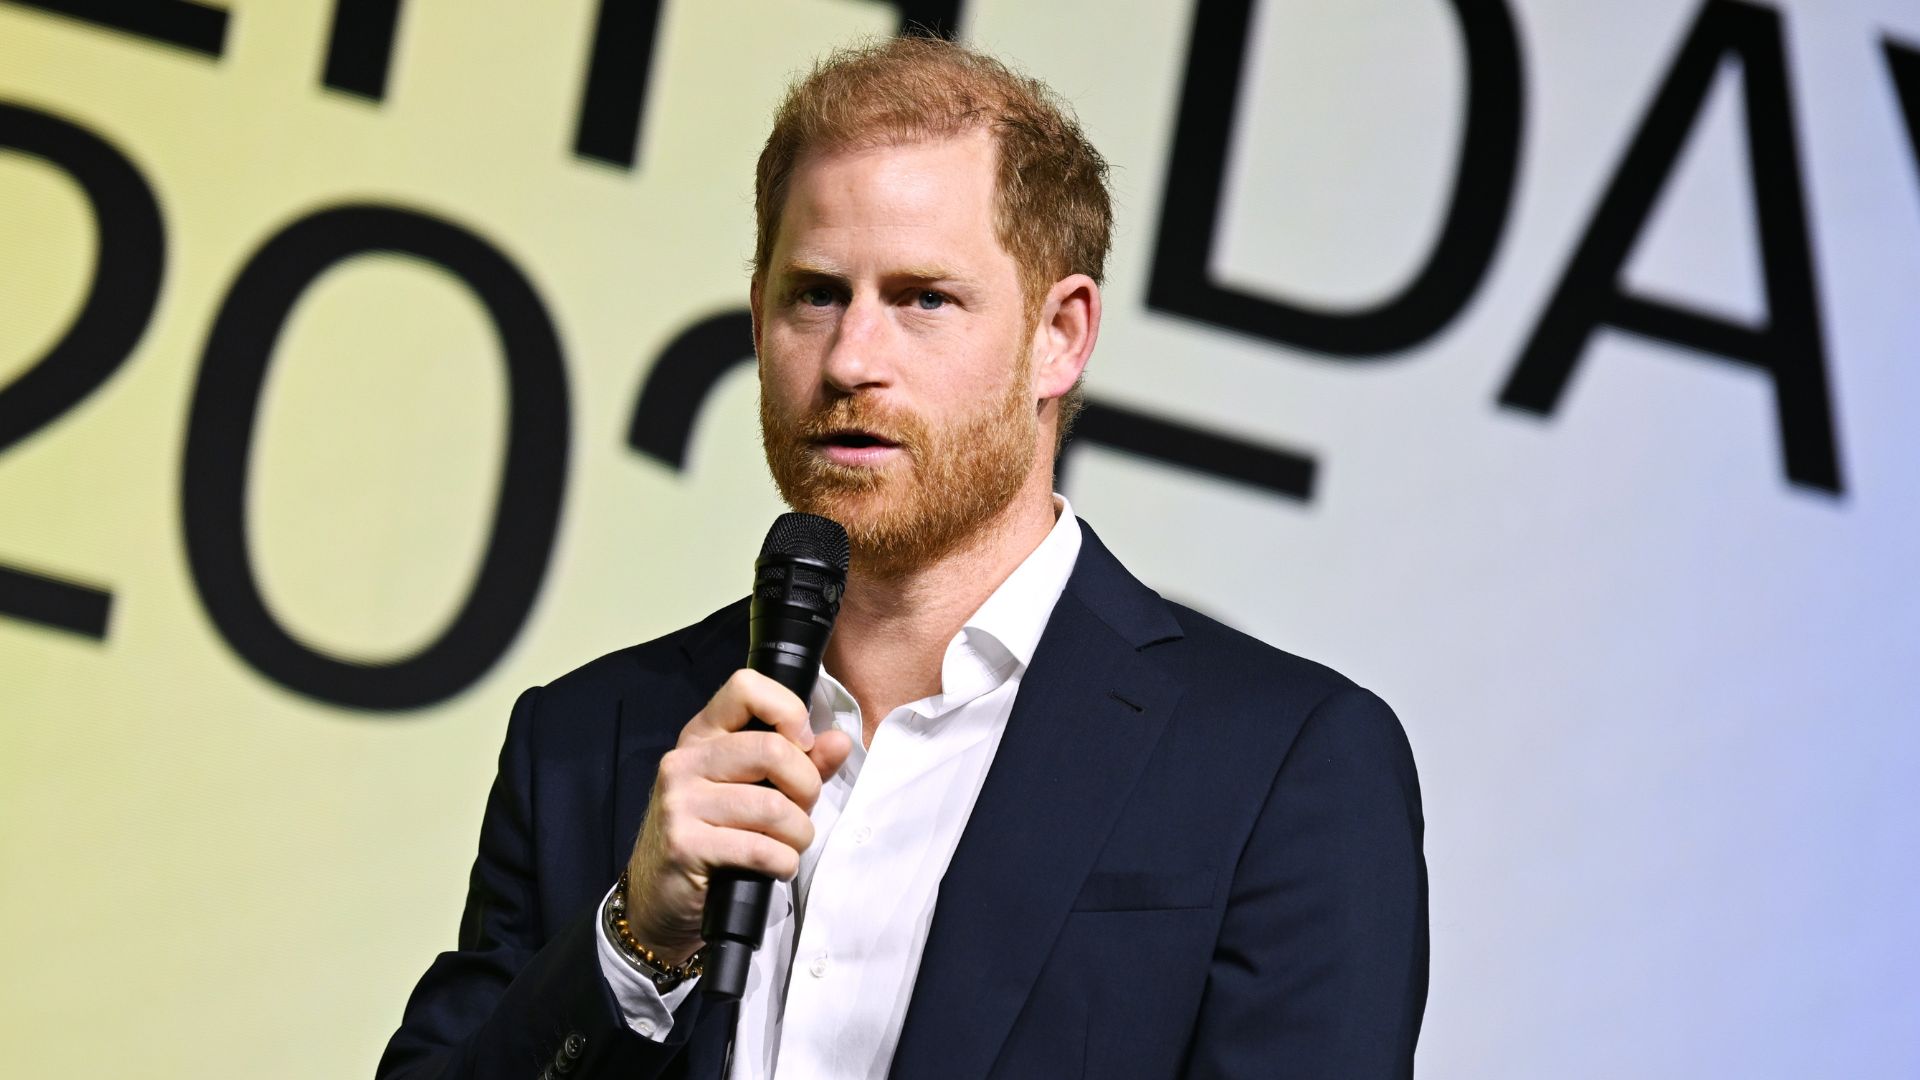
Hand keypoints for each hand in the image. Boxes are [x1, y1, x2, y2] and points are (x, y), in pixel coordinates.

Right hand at [621, 669, 852, 965]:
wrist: (659, 899)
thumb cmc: (715, 838)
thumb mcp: (753, 790)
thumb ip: (800, 763)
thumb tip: (840, 741)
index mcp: (702, 735)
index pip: (746, 687)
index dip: (788, 711)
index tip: (802, 746)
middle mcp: (685, 761)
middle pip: (772, 751)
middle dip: (806, 788)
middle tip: (800, 811)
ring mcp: (680, 803)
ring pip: (773, 806)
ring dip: (798, 834)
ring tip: (789, 845)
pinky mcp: (684, 846)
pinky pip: (760, 849)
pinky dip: (783, 863)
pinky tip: (775, 868)